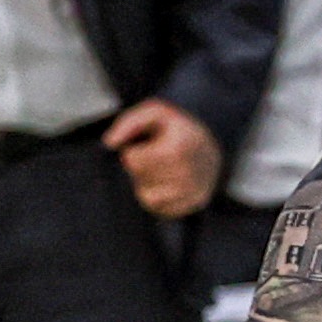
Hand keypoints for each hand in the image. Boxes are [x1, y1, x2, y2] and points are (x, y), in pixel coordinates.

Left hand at [104, 98, 221, 219]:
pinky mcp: (194, 205)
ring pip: (146, 196)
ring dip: (148, 184)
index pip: (132, 160)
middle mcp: (188, 171)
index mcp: (179, 146)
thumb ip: (129, 122)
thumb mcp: (156, 112)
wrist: (211, 150)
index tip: (152, 144)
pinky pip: (159, 209)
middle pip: (139, 178)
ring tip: (163, 171)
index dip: (136, 150)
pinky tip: (168, 184)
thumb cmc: (178, 130)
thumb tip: (109, 142)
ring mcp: (192, 191)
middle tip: (159, 157)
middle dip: (142, 167)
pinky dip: (158, 198)